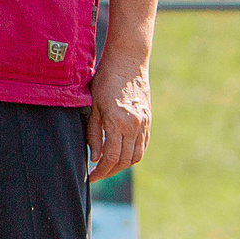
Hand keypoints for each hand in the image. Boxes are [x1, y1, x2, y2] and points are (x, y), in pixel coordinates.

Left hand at [87, 46, 149, 180]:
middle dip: (110, 171)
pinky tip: (122, 155)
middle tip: (97, 174)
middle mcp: (134, 126)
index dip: (101, 171)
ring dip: (123, 165)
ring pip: (136, 155)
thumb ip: (94, 134)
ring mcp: (144, 123)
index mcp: (118, 123)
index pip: (111, 157)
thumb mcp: (93, 107)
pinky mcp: (148, 120)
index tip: (91, 177)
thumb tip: (96, 157)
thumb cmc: (105, 80)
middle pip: (125, 160)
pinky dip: (133, 154)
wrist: (128, 62)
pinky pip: (143, 145)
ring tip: (109, 167)